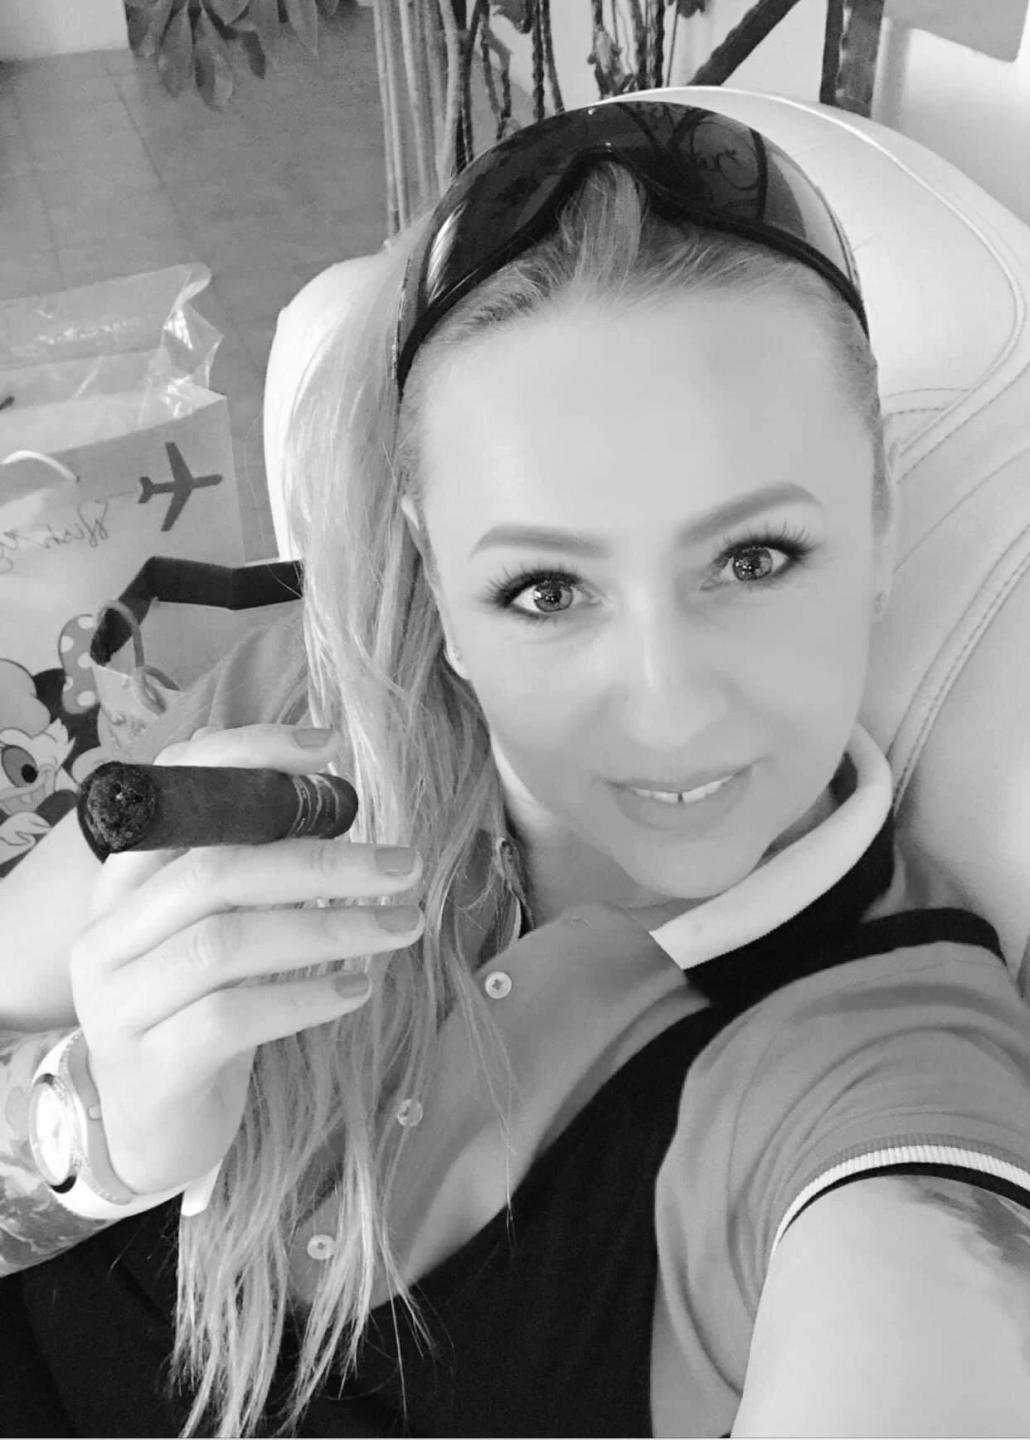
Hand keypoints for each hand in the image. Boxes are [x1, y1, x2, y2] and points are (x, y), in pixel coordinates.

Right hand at [68, 723, 423, 1196]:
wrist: (155, 1128)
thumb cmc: (197, 1009)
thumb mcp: (215, 927)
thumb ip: (245, 861)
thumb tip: (312, 777)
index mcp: (123, 883)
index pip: (171, 794)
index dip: (246, 758)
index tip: (328, 750)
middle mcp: (107, 934)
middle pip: (214, 873)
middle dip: (320, 862)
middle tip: (403, 865)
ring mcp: (120, 1003)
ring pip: (227, 944)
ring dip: (329, 929)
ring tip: (401, 927)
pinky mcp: (150, 1067)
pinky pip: (231, 1018)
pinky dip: (305, 999)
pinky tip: (357, 990)